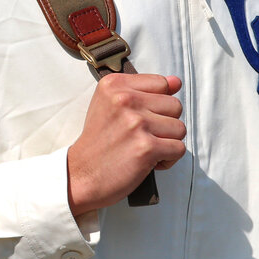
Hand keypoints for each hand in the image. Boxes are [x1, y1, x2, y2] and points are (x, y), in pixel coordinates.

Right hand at [67, 72, 185, 215]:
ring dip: (167, 143)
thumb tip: (176, 82)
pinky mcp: (146, 147)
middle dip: (165, 124)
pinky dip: (168, 159)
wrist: (79, 176)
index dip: (158, 104)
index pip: (162, 83)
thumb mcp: (110, 106)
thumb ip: (143, 90)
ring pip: (179, 128)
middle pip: (175, 106)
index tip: (142, 118)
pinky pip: (179, 148)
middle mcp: (125, 100)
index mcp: (115, 85)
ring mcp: (137, 123)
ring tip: (146, 149)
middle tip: (143, 137)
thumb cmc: (97, 143)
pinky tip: (150, 162)